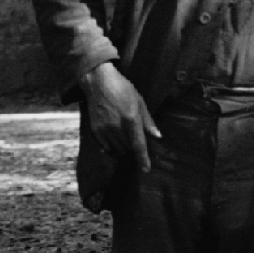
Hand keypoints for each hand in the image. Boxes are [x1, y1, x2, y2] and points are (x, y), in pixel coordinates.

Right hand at [82, 63, 156, 192]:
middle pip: (128, 148)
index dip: (143, 159)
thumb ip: (148, 121)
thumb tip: (158, 136)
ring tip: (125, 135)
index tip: (146, 169)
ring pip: (118, 149)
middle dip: (134, 148)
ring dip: (124, 148)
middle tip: (135, 138)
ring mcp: (105, 129)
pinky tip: (115, 137)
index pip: (138, 145)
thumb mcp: (140, 102)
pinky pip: (107, 147)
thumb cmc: (122, 89)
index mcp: (131, 119)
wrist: (98, 83)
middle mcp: (117, 127)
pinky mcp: (96, 130)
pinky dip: (113, 146)